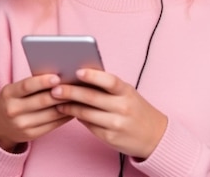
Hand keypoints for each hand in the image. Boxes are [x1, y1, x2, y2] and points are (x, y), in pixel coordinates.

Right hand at [0, 74, 72, 151]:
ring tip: (79, 96)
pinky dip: (65, 116)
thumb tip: (58, 75)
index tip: (58, 77)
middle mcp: (13, 110)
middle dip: (61, 93)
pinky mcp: (31, 134)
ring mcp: (22, 125)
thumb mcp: (14, 90)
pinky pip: (53, 124)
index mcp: (8, 94)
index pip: (27, 86)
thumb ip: (31, 84)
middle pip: (42, 101)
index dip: (43, 81)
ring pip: (51, 114)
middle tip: (76, 85)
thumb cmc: (12, 100)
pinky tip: (73, 108)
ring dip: (67, 104)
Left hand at [50, 69, 167, 158]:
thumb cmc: (136, 109)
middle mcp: (122, 107)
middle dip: (71, 92)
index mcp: (127, 92)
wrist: (154, 135)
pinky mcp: (109, 137)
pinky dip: (77, 117)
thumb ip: (108, 86)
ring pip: (86, 113)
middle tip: (55, 88)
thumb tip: (80, 77)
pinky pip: (88, 125)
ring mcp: (116, 124)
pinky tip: (68, 112)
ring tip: (56, 101)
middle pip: (92, 98)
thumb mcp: (128, 93)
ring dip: (69, 106)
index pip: (109, 81)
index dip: (93, 76)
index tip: (77, 71)